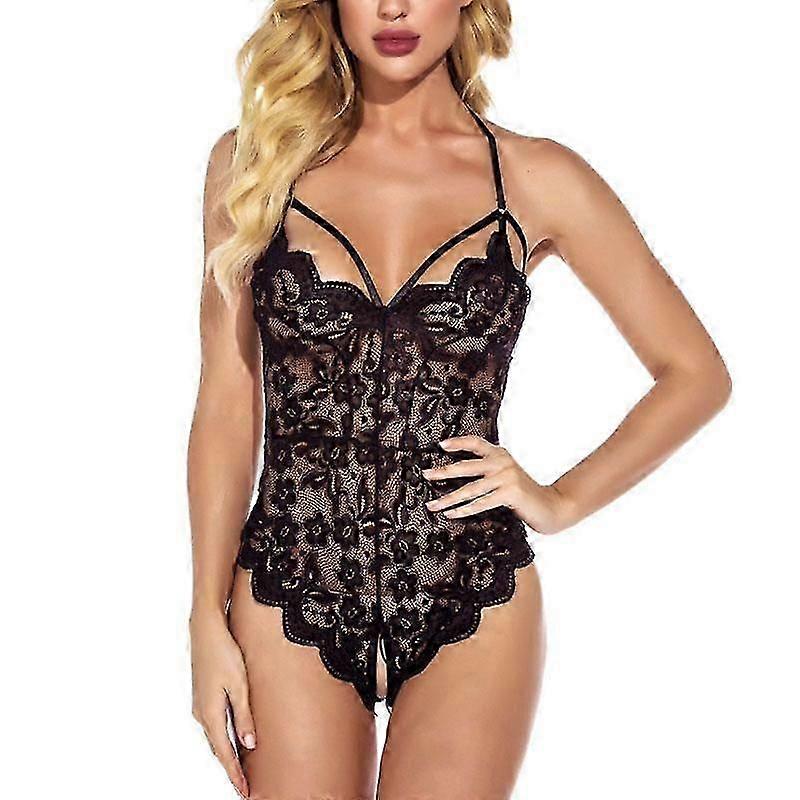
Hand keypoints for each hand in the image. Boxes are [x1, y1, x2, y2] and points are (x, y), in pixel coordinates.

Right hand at [190, 612, 255, 797]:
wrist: (206, 629)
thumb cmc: (224, 652)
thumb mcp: (240, 684)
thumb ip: (244, 715)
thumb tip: (249, 745)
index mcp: (211, 714)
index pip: (225, 753)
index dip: (235, 774)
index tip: (245, 791)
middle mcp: (202, 713)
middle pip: (218, 749)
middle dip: (231, 769)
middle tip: (245, 786)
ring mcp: (201, 705)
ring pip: (215, 737)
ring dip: (227, 754)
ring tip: (241, 769)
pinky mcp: (203, 696)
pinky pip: (214, 724)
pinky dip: (223, 738)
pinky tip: (232, 738)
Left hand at [421, 435, 577, 534]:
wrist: (552, 506)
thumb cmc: (524, 495)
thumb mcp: (507, 476)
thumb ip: (489, 471)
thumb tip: (458, 475)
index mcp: (501, 454)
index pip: (476, 443)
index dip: (458, 442)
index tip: (440, 446)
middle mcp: (502, 462)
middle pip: (466, 466)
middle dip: (443, 471)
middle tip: (425, 475)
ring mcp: (506, 477)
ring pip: (470, 488)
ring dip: (448, 498)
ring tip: (433, 504)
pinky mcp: (509, 493)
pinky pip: (480, 503)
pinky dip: (464, 510)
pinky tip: (451, 514)